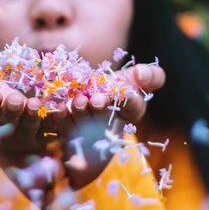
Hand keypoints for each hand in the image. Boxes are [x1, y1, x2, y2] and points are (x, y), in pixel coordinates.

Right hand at [0, 70, 56, 167]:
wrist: (15, 109)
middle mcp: (3, 132)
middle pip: (7, 123)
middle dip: (12, 112)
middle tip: (16, 100)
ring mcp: (26, 136)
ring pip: (30, 128)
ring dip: (34, 117)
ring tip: (36, 104)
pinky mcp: (47, 136)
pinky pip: (54, 130)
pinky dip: (60, 121)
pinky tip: (63, 108)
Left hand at [57, 63, 164, 188]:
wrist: (84, 98)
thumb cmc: (113, 88)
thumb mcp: (132, 79)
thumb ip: (149, 76)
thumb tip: (142, 74)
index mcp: (129, 112)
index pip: (134, 108)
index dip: (131, 101)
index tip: (125, 91)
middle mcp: (109, 125)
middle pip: (106, 119)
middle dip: (102, 110)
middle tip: (97, 100)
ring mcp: (88, 133)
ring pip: (84, 124)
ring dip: (81, 112)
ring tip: (78, 101)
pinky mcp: (68, 135)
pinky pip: (64, 128)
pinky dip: (61, 118)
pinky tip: (58, 109)